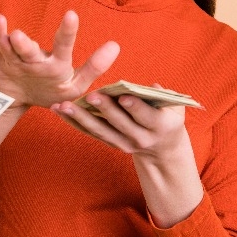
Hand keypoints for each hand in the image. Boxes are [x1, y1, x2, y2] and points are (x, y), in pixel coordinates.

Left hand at [0, 11, 118, 108]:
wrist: (15, 99)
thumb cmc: (50, 87)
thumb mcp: (75, 84)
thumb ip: (95, 66)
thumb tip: (115, 45)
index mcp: (56, 69)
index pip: (63, 48)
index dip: (67, 32)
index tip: (71, 15)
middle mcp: (34, 66)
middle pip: (30, 54)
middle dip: (26, 46)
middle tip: (20, 36)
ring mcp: (15, 63)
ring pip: (11, 51)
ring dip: (9, 43)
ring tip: (12, 34)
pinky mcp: (0, 59)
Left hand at [51, 85, 189, 159]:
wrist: (162, 149)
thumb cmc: (169, 118)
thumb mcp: (176, 108)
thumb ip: (166, 96)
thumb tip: (152, 87)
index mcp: (159, 127)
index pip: (145, 116)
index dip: (135, 107)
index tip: (123, 96)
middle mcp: (140, 139)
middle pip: (119, 124)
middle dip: (105, 109)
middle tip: (90, 95)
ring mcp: (124, 144)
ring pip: (100, 131)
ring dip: (80, 118)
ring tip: (64, 105)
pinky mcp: (110, 144)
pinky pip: (91, 133)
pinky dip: (74, 122)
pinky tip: (60, 111)